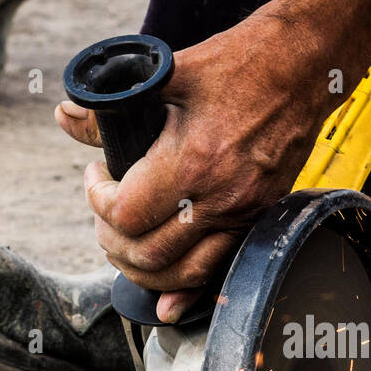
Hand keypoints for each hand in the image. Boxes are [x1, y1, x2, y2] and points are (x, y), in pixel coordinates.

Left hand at [57, 14, 331, 322]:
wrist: (303, 67)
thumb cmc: (240, 64)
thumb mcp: (169, 73)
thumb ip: (112, 104)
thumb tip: (67, 117)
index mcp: (193, 161)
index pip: (126, 214)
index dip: (97, 200)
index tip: (96, 176)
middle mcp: (220, 197)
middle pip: (148, 253)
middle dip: (112, 238)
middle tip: (105, 209)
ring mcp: (244, 213)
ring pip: (182, 273)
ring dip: (143, 270)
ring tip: (126, 241)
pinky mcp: (260, 218)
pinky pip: (220, 270)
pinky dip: (188, 293)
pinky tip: (168, 306)